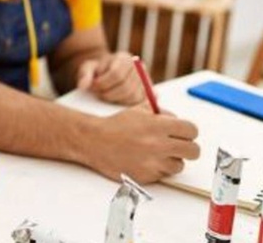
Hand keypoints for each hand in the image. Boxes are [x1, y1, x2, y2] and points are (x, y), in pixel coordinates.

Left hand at [76, 52, 145, 104]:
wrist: (106, 73)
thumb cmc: (97, 70)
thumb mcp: (87, 68)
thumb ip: (84, 75)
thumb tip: (83, 86)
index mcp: (124, 58)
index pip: (116, 73)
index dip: (103, 83)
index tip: (93, 87)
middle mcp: (138, 67)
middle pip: (126, 87)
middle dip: (109, 94)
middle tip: (97, 95)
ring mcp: (145, 80)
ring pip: (133, 96)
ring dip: (116, 100)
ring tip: (104, 97)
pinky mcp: (147, 92)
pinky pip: (139, 102)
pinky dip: (126, 104)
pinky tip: (116, 103)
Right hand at [85, 104, 199, 183]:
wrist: (94, 141)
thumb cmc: (114, 126)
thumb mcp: (137, 111)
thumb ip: (159, 113)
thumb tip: (175, 118)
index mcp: (159, 126)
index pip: (192, 130)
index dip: (188, 132)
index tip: (182, 133)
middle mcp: (159, 144)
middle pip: (193, 151)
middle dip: (186, 147)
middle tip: (176, 146)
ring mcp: (153, 162)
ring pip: (179, 165)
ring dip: (171, 160)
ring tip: (156, 154)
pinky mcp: (147, 176)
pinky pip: (163, 175)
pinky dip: (157, 169)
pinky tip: (144, 161)